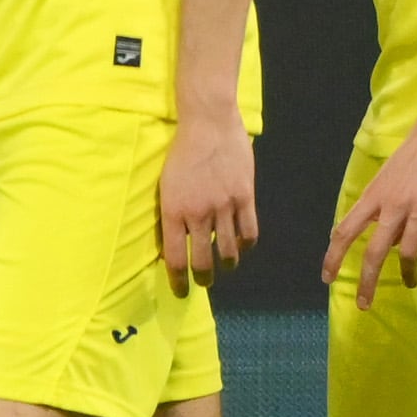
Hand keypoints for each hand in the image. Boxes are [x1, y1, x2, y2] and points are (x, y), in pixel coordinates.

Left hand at [157, 112, 257, 297]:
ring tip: (226, 265)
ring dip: (227, 263)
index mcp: (173, 211)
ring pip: (229, 251)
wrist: (207, 125)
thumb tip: (178, 240)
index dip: (178, 280)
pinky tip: (243, 245)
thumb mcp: (166, 185)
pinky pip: (249, 231)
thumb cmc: (181, 153)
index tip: (180, 291)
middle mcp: (198, 214)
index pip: (174, 257)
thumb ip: (173, 213)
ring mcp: (223, 206)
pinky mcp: (244, 197)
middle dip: (203, 278)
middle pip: (203, 261)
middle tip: (203, 283)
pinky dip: (247, 244)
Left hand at [320, 114, 416, 311]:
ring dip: (408, 273)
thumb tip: (378, 236)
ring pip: (408, 251)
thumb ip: (380, 207)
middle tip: (365, 304)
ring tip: (410, 284)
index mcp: (373, 197)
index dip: (333, 258)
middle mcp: (392, 204)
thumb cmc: (414, 154)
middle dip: (367, 282)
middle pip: (374, 251)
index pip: (344, 231)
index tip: (327, 279)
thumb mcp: (387, 179)